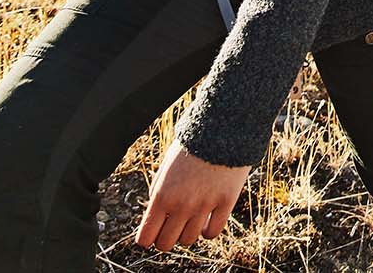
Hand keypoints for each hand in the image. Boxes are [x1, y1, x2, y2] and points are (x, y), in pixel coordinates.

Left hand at [135, 141, 249, 250]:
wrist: (221, 128)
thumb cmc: (191, 147)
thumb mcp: (166, 168)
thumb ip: (158, 192)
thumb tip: (156, 216)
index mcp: (161, 196)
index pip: (146, 236)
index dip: (147, 239)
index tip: (150, 236)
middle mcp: (181, 205)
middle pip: (166, 244)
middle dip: (166, 239)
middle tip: (170, 229)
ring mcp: (204, 206)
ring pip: (189, 240)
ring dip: (187, 233)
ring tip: (190, 220)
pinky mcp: (225, 203)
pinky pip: (212, 233)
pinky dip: (207, 231)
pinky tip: (206, 221)